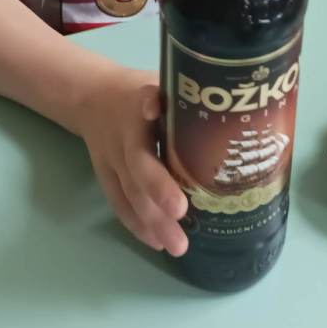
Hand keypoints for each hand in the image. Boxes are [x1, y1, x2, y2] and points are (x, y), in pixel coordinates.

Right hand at [78, 63, 188, 255]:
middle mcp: (123, 131)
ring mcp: (111, 156)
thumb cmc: (139, 92)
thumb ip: (187, 99)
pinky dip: (136, 225)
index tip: (156, 116)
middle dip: (157, 189)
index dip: (151, 108)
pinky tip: (157, 242)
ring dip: (151, 220)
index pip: (145, 104)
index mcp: (138, 101)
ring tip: (177, 246)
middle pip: (137, 161)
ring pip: (128, 190)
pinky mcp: (104, 175)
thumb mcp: (160, 82)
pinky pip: (118, 202)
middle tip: (181, 214)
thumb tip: (235, 119)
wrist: (91, 98)